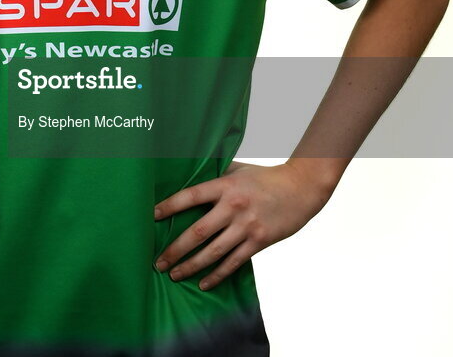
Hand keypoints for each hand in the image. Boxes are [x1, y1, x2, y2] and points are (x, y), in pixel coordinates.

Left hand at [153, 160, 331, 289]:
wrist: (300, 189)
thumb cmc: (265, 177)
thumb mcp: (238, 170)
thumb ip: (216, 175)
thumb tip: (189, 174)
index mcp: (225, 185)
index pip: (191, 196)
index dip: (170, 206)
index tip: (152, 216)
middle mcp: (234, 206)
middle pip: (198, 231)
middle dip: (175, 249)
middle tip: (158, 261)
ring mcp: (247, 226)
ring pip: (213, 252)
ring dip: (191, 266)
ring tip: (174, 274)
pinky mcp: (258, 242)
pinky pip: (233, 263)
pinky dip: (217, 275)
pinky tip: (202, 283)